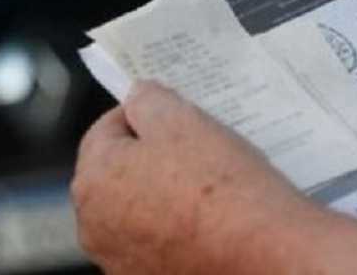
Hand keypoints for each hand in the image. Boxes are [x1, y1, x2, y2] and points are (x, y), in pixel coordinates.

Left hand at [70, 82, 309, 273]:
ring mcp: (119, 259)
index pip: (106, 129)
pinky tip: (207, 221)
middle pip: (118, 173)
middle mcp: (94, 227)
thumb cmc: (220, 187)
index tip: (173, 116)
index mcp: (92, 180)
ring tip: (206, 187)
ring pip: (137, 209)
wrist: (265, 255)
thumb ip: (149, 99)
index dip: (143, 115)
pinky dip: (174, 229)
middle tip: (194, 149)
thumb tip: (139, 97)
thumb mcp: (181, 119)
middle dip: (150, 157)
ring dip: (161, 194)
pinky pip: (156, 242)